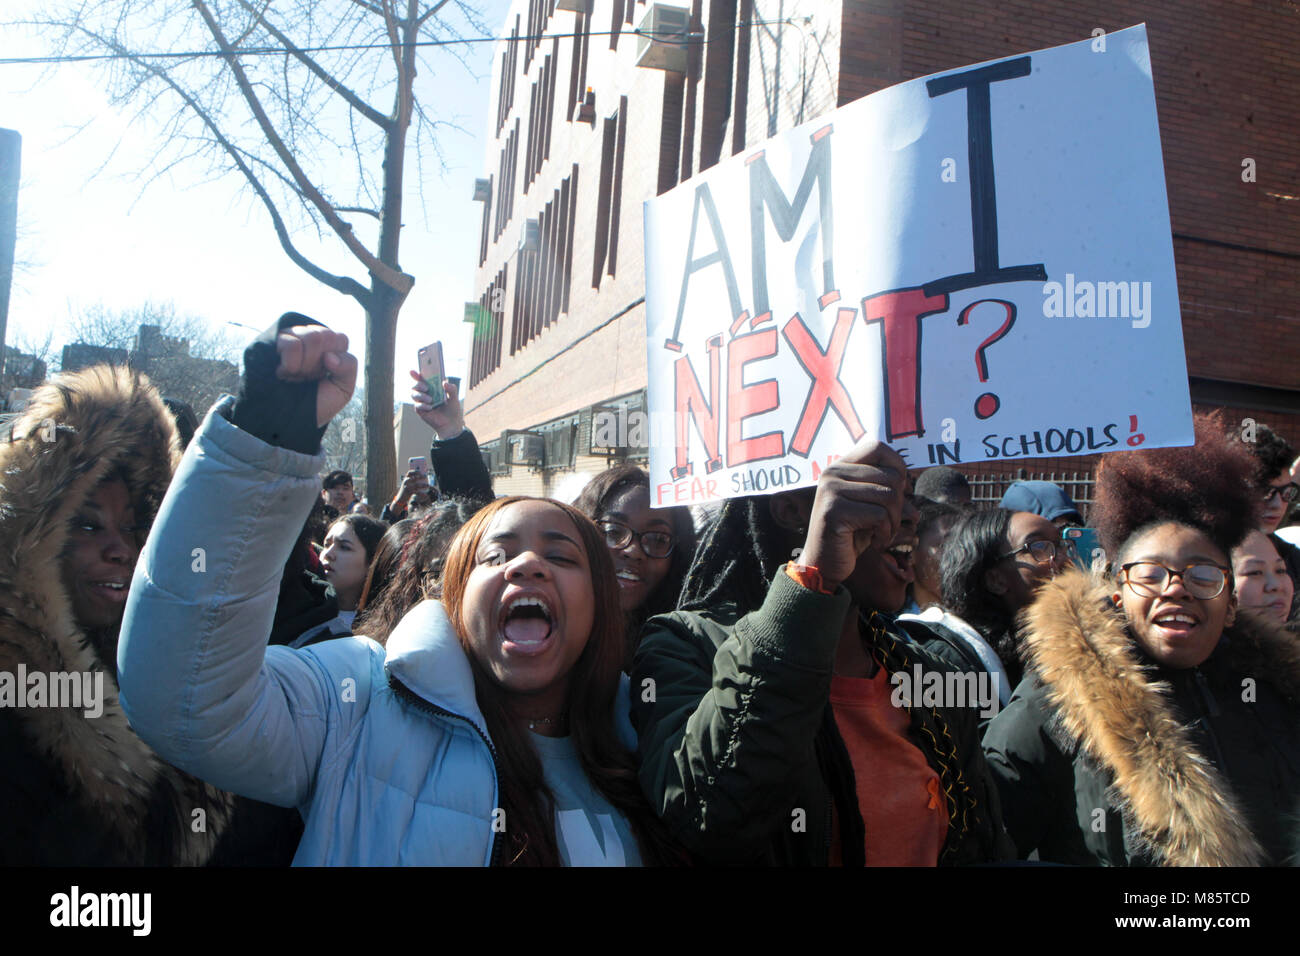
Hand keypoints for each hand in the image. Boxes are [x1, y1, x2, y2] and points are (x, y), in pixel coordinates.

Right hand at [275, 325, 356, 425]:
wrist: (288, 420)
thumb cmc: (315, 403)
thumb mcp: (342, 389)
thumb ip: (349, 367)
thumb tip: (329, 356)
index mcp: (327, 348)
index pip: (340, 339)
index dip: (336, 362)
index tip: (325, 376)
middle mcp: (309, 338)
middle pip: (326, 336)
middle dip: (320, 363)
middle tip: (307, 377)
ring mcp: (290, 337)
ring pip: (311, 337)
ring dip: (306, 364)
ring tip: (294, 375)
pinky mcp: (271, 342)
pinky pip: (291, 343)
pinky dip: (291, 364)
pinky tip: (282, 372)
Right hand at [395, 470, 429, 503]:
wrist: (400, 498)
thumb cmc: (406, 490)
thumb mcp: (407, 484)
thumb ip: (412, 480)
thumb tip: (422, 477)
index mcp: (405, 479)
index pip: (409, 473)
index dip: (415, 471)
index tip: (421, 471)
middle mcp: (406, 482)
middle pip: (414, 478)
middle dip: (420, 477)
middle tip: (426, 476)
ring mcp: (407, 487)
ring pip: (416, 485)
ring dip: (423, 485)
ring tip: (428, 485)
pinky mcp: (408, 493)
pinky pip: (416, 492)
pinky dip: (421, 494)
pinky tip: (426, 495)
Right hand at [410, 371, 463, 439]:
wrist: (452, 424)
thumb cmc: (452, 409)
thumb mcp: (454, 397)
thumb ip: (451, 389)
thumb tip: (444, 382)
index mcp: (432, 387)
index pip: (422, 378)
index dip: (416, 374)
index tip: (413, 371)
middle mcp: (425, 393)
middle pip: (415, 385)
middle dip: (419, 384)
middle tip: (426, 387)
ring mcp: (422, 402)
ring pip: (414, 394)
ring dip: (421, 395)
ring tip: (430, 399)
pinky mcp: (420, 411)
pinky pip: (417, 406)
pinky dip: (423, 405)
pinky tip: (430, 407)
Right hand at [797, 438, 906, 591]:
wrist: (823, 565)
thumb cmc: (851, 534)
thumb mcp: (868, 506)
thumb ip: (884, 488)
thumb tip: (911, 482)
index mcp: (838, 467)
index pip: (877, 447)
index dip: (897, 467)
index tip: (899, 492)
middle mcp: (832, 473)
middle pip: (890, 476)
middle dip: (899, 505)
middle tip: (888, 523)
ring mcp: (830, 491)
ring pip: (888, 496)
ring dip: (893, 521)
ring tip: (883, 534)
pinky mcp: (834, 511)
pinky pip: (879, 515)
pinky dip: (885, 533)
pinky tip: (875, 542)